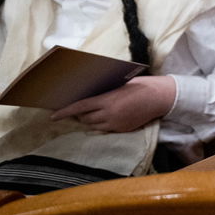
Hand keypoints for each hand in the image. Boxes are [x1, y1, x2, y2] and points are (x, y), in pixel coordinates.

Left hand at [51, 75, 176, 132]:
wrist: (161, 97)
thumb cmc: (141, 85)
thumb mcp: (120, 84)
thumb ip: (104, 93)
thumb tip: (88, 96)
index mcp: (107, 101)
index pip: (79, 108)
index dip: (64, 112)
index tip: (52, 116)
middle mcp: (110, 115)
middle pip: (85, 118)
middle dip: (79, 114)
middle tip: (78, 107)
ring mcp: (116, 124)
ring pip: (94, 125)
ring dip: (90, 119)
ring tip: (93, 112)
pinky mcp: (123, 130)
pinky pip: (105, 129)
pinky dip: (102, 123)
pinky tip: (107, 116)